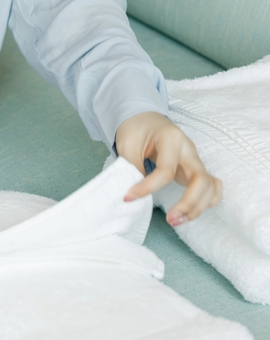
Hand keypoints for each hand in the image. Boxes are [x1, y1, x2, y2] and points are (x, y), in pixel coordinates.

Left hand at [115, 111, 221, 226]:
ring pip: (209, 186)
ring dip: (197, 207)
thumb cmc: (136, 129)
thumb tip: (135, 193)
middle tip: (170, 220)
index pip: (166, 170)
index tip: (129, 197)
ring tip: (176, 221)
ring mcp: (195, 159)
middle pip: (201, 180)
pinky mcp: (196, 168)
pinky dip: (207, 201)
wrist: (144, 119)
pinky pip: (212, 186)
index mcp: (171, 138)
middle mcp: (189, 149)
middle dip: (188, 204)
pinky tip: (192, 212)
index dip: (148, 188)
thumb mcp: (127, 144)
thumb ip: (132, 167)